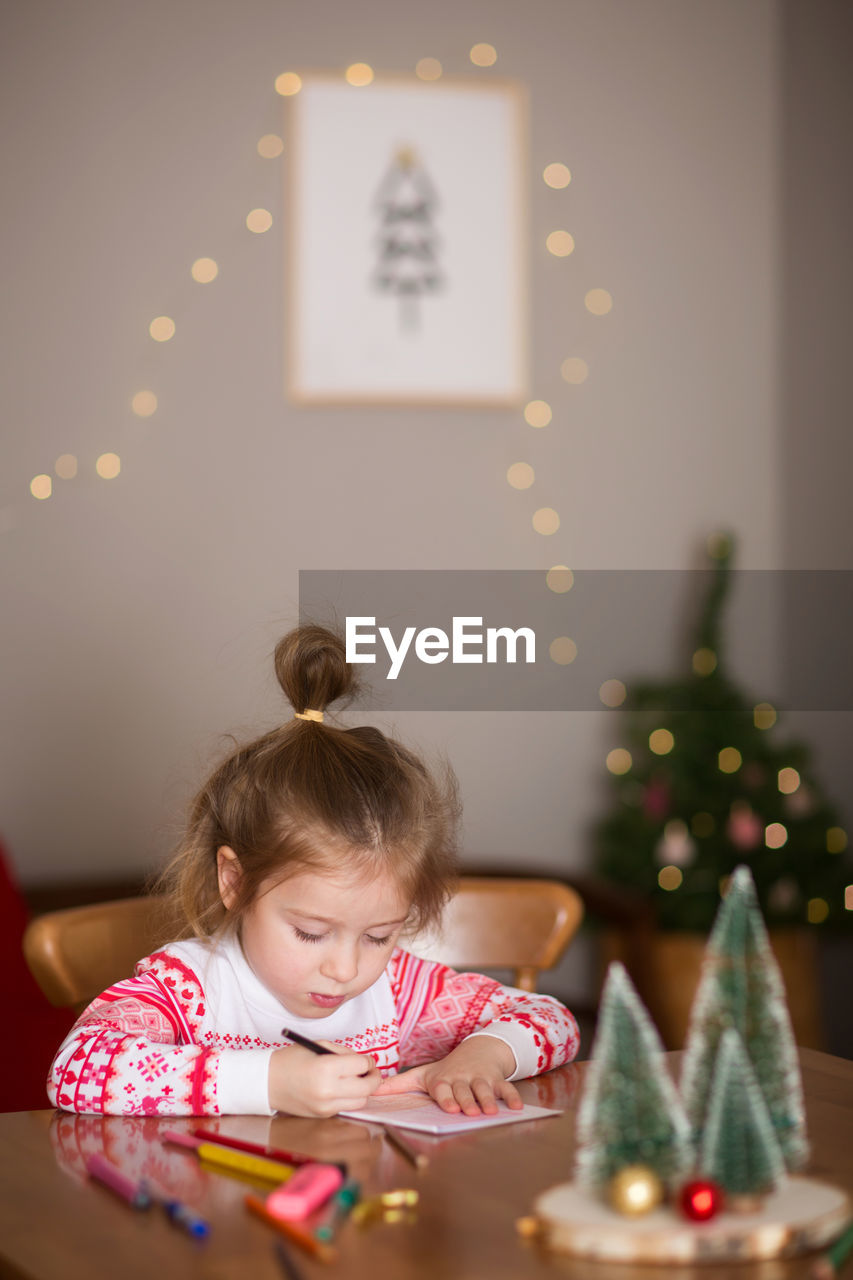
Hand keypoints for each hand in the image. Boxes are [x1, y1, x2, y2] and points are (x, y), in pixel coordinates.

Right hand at [268, 1040, 380, 1117]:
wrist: (267, 1082)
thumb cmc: (291, 1060)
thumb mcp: (319, 1046)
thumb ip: (344, 1053)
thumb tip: (365, 1062)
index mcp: (326, 1068)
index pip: (362, 1066)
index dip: (368, 1061)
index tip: (367, 1059)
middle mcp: (328, 1090)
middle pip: (367, 1088)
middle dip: (374, 1078)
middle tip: (371, 1071)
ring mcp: (326, 1106)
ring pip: (360, 1101)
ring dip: (363, 1090)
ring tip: (357, 1080)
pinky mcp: (323, 1115)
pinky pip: (346, 1107)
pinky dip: (349, 1098)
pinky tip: (342, 1088)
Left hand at [374, 1035, 522, 1116]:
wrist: (477, 1049)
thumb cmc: (447, 1069)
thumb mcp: (422, 1075)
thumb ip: (399, 1086)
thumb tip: (372, 1090)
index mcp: (443, 1080)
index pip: (443, 1088)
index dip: (446, 1097)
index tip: (449, 1106)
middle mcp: (462, 1078)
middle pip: (464, 1090)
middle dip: (467, 1100)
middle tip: (470, 1111)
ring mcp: (481, 1078)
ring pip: (485, 1089)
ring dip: (488, 1099)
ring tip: (490, 1110)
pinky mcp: (497, 1079)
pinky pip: (506, 1087)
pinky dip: (511, 1096)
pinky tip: (516, 1106)